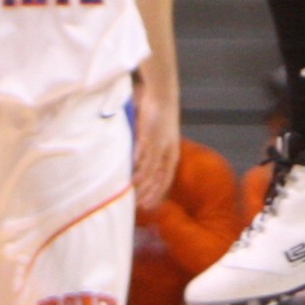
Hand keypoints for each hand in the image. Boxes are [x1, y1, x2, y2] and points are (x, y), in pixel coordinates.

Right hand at [133, 72, 181, 211]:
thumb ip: (148, 151)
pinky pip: (145, 161)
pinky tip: (132, 180)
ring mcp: (161, 149)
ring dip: (142, 187)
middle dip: (150, 195)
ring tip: (133, 196)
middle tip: (139, 207)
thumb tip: (137, 163)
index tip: (148, 206)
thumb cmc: (158, 115)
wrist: (163, 96)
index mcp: (172, 155)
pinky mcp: (153, 141)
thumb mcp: (155, 137)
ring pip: (152, 174)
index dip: (158, 194)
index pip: (166, 181)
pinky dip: (138, 172)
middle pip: (160, 181)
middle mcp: (169, 154)